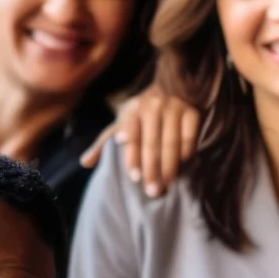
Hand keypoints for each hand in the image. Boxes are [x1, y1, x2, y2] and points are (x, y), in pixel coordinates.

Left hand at [81, 87, 200, 196]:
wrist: (169, 86)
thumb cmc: (140, 113)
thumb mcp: (120, 122)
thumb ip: (104, 142)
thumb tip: (85, 163)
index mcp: (133, 110)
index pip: (131, 135)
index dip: (133, 157)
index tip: (134, 178)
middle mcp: (153, 106)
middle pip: (152, 142)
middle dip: (152, 169)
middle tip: (152, 191)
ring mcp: (175, 107)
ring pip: (172, 142)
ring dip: (170, 166)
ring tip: (167, 185)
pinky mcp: (193, 112)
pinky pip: (190, 136)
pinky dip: (187, 152)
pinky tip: (182, 166)